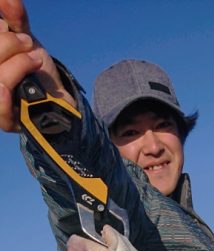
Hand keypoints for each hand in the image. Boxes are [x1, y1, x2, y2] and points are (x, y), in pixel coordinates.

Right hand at [0, 0, 73, 131]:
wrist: (60, 99)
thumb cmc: (38, 71)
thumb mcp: (25, 41)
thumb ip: (15, 19)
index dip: (0, 36)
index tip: (12, 30)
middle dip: (8, 45)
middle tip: (28, 45)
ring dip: (16, 65)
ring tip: (33, 61)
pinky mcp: (5, 121)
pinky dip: (5, 94)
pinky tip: (12, 87)